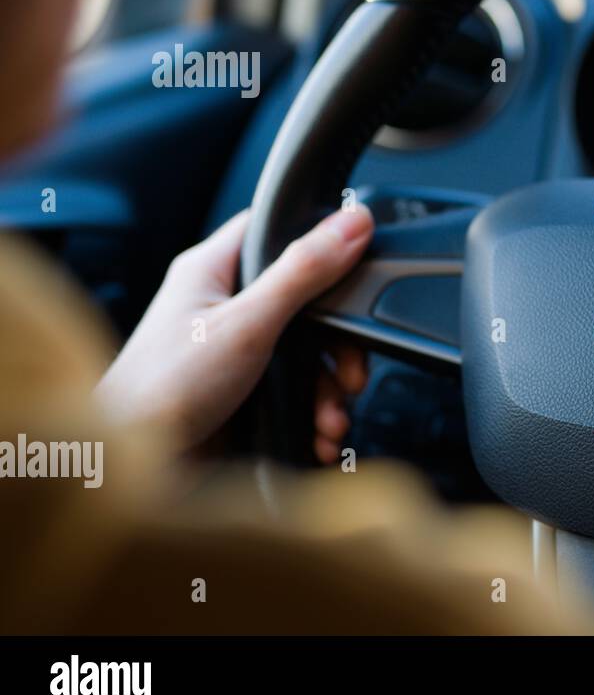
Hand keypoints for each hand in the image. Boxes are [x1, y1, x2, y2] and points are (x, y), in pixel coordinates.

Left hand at [97, 206, 374, 450]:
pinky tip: (320, 433)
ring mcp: (233, 351)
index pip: (274, 228)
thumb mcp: (247, 323)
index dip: (319, 238)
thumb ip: (303, 271)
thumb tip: (351, 222)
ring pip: (306, 352)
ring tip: (332, 416)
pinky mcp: (243, 392)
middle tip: (350, 368)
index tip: (359, 261)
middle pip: (305, 300)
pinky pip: (294, 390)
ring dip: (329, 388)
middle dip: (338, 342)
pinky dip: (314, 412)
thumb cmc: (162, 390)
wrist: (133, 472)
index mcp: (213, 270)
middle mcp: (222, 306)